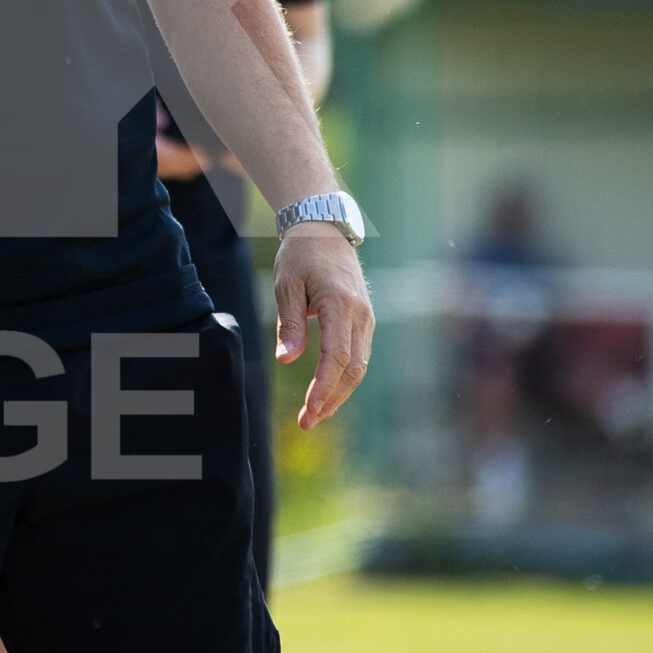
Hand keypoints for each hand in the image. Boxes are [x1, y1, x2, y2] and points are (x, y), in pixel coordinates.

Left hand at [273, 223, 374, 429]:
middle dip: (331, 399)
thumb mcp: (286, 285)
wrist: (324, 230)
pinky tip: (327, 392)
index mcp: (340, 304)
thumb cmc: (300, 255)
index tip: (309, 411)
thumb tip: (286, 359)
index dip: (324, 388)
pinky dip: (344, 377)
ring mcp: (367, 318)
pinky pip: (358, 355)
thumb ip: (289, 322)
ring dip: (338, 393)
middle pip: (353, 369)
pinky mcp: (365, 320)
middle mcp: (361, 315)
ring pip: (359, 366)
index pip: (336, 357)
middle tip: (307, 422)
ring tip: (315, 415)